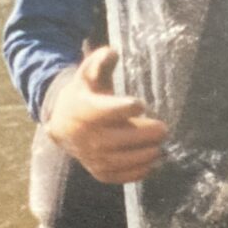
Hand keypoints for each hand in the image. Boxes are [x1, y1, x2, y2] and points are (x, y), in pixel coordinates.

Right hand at [43, 45, 167, 183]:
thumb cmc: (84, 95)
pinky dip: (138, 172)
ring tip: (161, 146)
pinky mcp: (99, 171)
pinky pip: (119, 176)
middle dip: (144, 134)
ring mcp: (92, 157)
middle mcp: (87, 136)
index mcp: (85, 110)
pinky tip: (153, 163)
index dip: (125, 108)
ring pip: (122, 160)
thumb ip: (100, 61)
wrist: (63, 124)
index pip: (106, 111)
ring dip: (145, 155)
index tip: (140, 104)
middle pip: (119, 139)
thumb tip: (113, 52)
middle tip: (163, 128)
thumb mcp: (88, 74)